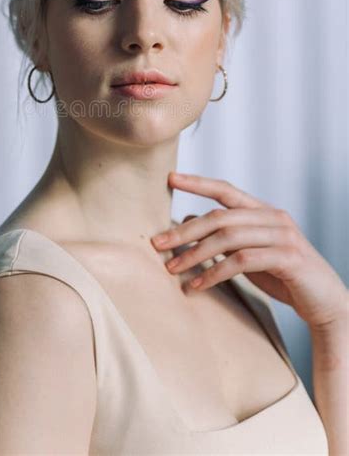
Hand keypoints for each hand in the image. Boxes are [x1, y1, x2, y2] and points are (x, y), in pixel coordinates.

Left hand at [151, 172, 347, 329]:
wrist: (325, 302)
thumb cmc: (284, 275)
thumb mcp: (249, 252)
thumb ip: (226, 235)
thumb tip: (189, 218)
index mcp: (263, 211)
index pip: (226, 190)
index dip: (197, 182)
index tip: (170, 178)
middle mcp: (273, 217)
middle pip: (220, 216)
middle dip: (185, 230)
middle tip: (157, 244)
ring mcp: (283, 235)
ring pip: (228, 237)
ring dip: (195, 254)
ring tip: (172, 269)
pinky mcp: (287, 258)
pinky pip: (242, 260)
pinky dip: (215, 272)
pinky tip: (197, 285)